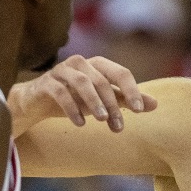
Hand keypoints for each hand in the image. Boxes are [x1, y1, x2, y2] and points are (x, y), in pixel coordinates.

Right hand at [9, 55, 154, 133]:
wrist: (35, 102)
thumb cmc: (73, 99)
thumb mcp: (101, 101)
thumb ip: (125, 101)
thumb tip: (155, 104)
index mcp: (97, 65)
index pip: (120, 73)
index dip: (131, 90)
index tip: (139, 110)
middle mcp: (80, 63)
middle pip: (102, 79)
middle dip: (112, 104)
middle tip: (119, 127)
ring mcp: (61, 71)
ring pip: (82, 82)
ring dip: (94, 102)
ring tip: (102, 120)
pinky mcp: (45, 83)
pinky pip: (60, 91)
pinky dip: (72, 107)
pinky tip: (80, 123)